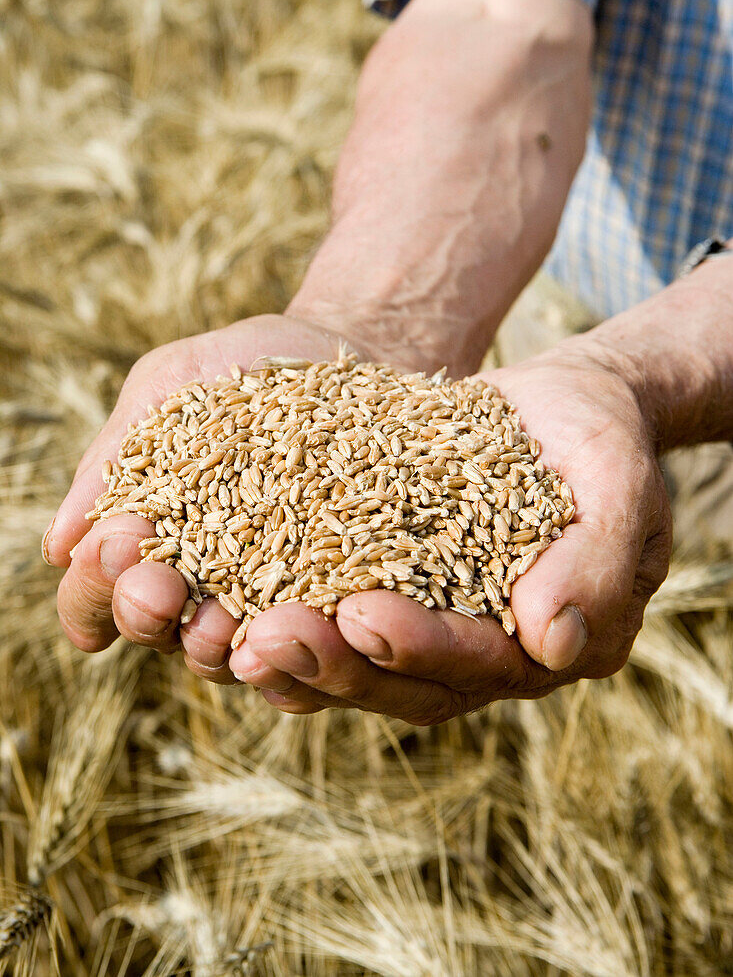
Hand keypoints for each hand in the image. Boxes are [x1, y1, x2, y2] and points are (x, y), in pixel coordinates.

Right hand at [43, 314, 357, 682]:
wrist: (341, 346)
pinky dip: (306, 641)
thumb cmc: (240, 365)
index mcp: (144, 543)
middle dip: (145, 612)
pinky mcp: (336, 596)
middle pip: (153, 629)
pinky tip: (305, 627)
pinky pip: (317, 637)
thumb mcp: (172, 384)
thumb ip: (118, 453)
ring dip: (212, 644)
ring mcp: (266, 599)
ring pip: (226, 653)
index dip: (94, 583)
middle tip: (156, 588)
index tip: (119, 543)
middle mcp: (197, 585)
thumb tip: (59, 546)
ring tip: (218, 621)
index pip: (93, 593)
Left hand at [228, 340, 672, 722]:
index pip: (480, 664)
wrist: (565, 407)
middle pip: (403, 682)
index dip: (419, 646)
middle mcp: (488, 655)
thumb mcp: (618, 483)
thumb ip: (597, 565)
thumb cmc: (600, 436)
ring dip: (293, 655)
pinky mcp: (390, 591)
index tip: (361, 613)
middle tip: (265, 636)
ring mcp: (434, 628)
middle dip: (333, 664)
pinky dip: (281, 611)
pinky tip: (226, 600)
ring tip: (226, 633)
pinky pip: (331, 621)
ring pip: (357, 665)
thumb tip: (554, 643)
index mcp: (552, 645)